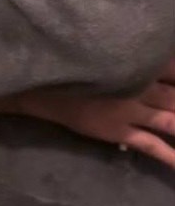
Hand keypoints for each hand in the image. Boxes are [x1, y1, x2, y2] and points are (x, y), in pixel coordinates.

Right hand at [0, 62, 174, 168]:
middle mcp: (142, 83)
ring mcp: (132, 108)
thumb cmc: (78, 61)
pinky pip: (152, 145)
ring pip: (173, 121)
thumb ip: (137, 51)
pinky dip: (171, 157)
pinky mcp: (120, 129)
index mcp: (141, 60)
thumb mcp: (108, 49)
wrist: (43, 82)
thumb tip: (161, 54)